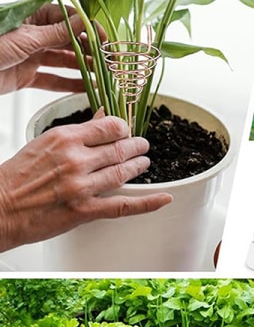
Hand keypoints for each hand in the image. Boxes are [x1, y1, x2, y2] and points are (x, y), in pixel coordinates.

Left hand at [0, 3, 96, 94]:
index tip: (104, 39)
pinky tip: (87, 88)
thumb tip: (83, 21)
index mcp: (32, 18)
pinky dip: (70, 85)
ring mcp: (32, 56)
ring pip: (64, 61)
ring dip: (84, 68)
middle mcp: (34, 35)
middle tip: (108, 60)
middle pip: (69, 41)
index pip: (67, 18)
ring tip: (103, 74)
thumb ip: (57, 32)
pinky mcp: (27, 76)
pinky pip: (53, 80)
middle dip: (90, 50)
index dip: (88, 27)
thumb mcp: (27, 37)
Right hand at [0, 111, 171, 251]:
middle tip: (143, 146)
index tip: (128, 129)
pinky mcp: (85, 210)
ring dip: (139, 166)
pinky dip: (148, 203)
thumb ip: (78, 131)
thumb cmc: (17, 176)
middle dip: (137, 146)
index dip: (125, 128)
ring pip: (124, 172)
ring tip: (144, 162)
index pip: (110, 126)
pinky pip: (124, 206)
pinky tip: (164, 199)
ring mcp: (82, 186)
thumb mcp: (45, 143)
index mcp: (65, 139)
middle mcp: (76, 160)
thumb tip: (103, 116)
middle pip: (121, 149)